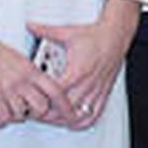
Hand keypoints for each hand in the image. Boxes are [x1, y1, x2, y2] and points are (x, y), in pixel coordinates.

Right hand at [0, 29, 77, 128]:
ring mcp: (9, 88)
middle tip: (26, 114)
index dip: (65, 105)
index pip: (56, 90)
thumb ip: (29, 73)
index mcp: (31, 70)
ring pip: (22, 115)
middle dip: (36, 115)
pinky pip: (3, 117)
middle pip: (41, 107)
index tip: (69, 115)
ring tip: (6, 112)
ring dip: (14, 117)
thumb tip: (35, 86)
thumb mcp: (18, 59)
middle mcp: (23, 80)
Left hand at [28, 0, 140, 130]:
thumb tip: (31, 26)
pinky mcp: (103, 93)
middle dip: (49, 114)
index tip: (34, 99)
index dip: (44, 100)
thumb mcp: (68, 32)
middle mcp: (87, 83)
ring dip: (64, 120)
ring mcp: (96, 90)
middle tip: (37, 113)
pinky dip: (83, 122)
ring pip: (79, 116)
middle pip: (65, 109)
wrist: (116, 35)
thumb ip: (46, 31)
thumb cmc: (95, 36)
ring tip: (52, 118)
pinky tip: (73, 120)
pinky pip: (94, 115)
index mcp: (77, 70)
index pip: (57, 93)